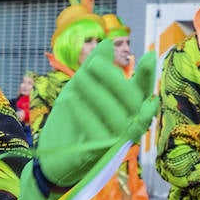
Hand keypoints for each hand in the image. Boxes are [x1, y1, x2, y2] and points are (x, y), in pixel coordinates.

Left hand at [35, 47, 157, 187]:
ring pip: (119, 118)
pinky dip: (86, 115)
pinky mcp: (100, 156)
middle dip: (115, 80)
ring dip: (98, 95)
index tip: (147, 56)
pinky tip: (71, 100)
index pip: (142, 91)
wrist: (52, 156)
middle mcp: (128, 126)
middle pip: (134, 103)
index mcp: (126, 109)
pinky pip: (98, 135)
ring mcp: (116, 142)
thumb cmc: (71, 122)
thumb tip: (107, 43)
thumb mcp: (78, 89)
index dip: (146, 76)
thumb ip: (93, 68)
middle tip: (94, 64)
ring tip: (79, 79)